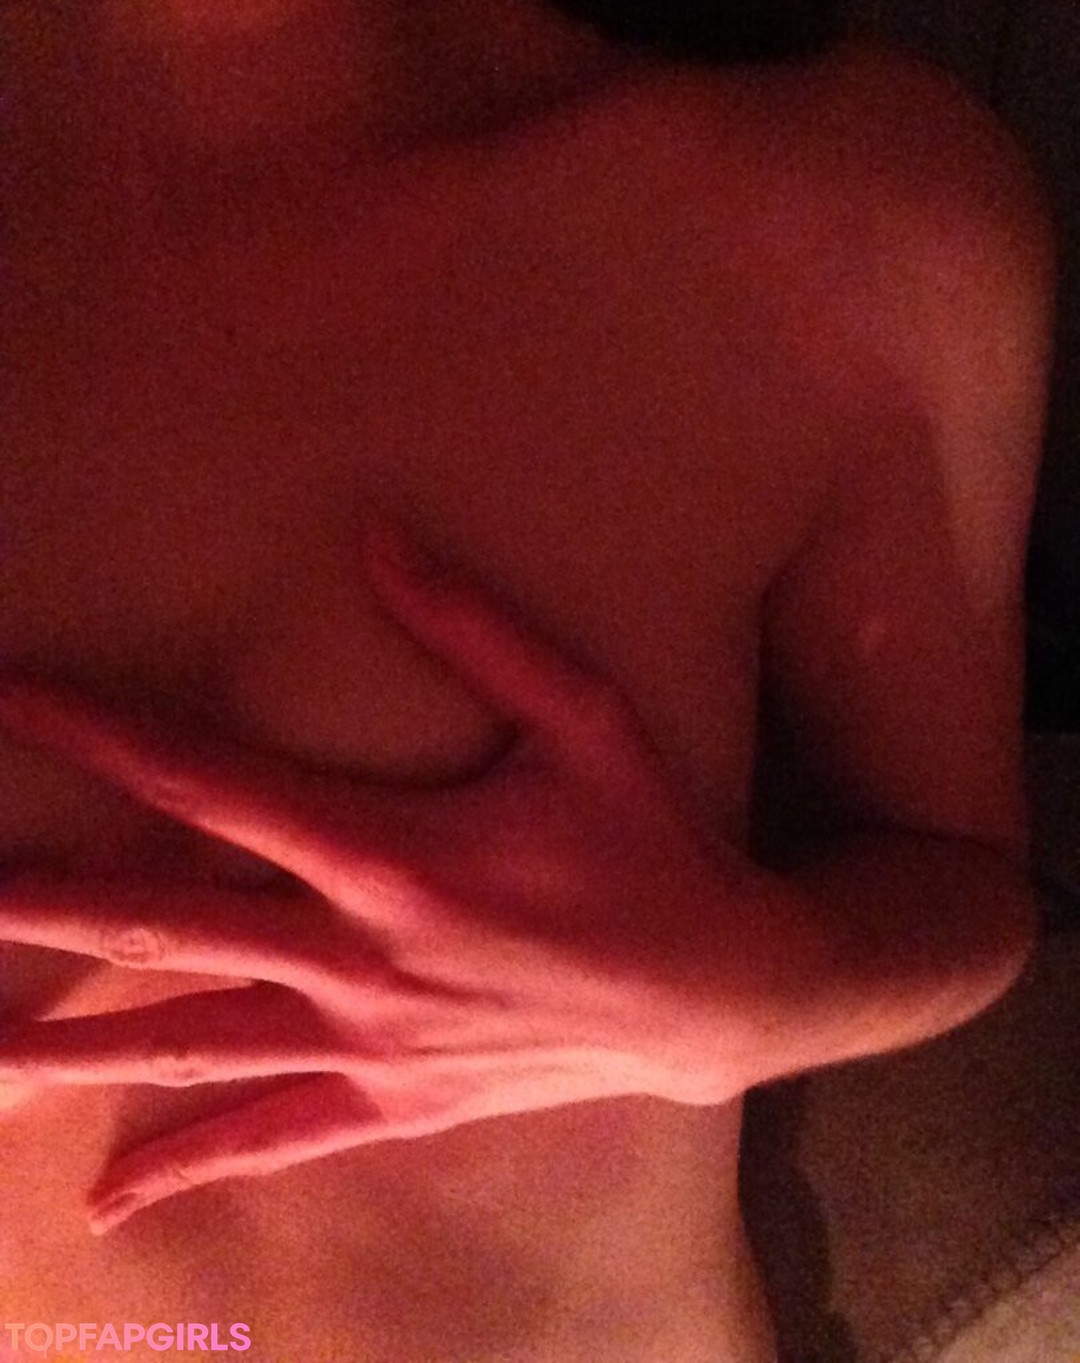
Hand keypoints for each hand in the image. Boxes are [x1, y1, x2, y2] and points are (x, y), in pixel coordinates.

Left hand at [0, 516, 764, 1234]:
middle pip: (163, 922)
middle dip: (36, 901)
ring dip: (68, 1042)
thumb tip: (374, 538)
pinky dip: (183, 1167)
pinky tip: (103, 1198)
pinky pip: (272, 1139)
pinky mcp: (395, 1103)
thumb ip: (477, 628)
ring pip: (188, 1043)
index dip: (97, 732)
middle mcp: (357, 954)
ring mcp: (368, 1042)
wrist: (717, 993)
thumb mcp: (586, 716)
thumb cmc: (651, 843)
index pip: (209, 780)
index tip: (7, 698)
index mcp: (391, 850)